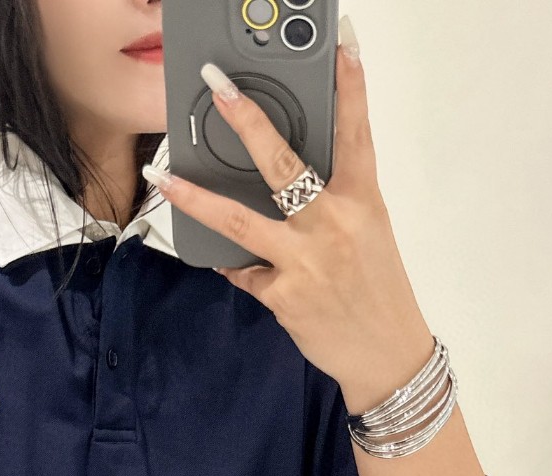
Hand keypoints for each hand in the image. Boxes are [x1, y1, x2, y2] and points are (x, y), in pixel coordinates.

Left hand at [157, 38, 433, 405]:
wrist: (386, 355)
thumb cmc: (377, 291)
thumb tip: (286, 182)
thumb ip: (331, 203)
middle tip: (221, 87)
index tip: (340, 43)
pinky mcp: (283, 294)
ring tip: (164, 176)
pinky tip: (233, 265)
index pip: (355, 132)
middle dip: (249, 121)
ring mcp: (305, 261)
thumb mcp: (367, 233)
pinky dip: (236, 266)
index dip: (349, 85)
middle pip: (283, 164)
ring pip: (239, 219)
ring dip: (195, 197)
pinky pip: (244, 271)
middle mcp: (332, 225)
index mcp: (362, 201)